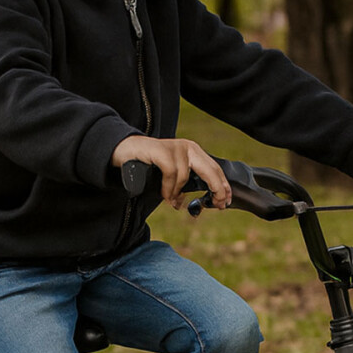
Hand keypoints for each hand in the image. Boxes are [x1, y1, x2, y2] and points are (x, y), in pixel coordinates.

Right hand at [111, 136, 231, 209]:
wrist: (126, 151)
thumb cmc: (150, 165)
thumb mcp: (173, 176)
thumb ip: (184, 186)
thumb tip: (190, 203)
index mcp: (194, 152)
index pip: (215, 169)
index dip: (223, 186)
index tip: (226, 201)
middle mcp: (188, 147)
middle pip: (211, 170)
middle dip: (217, 189)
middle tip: (218, 204)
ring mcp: (175, 147)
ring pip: (186, 176)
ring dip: (178, 193)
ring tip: (172, 201)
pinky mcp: (163, 151)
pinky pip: (171, 173)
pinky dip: (169, 188)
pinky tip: (166, 195)